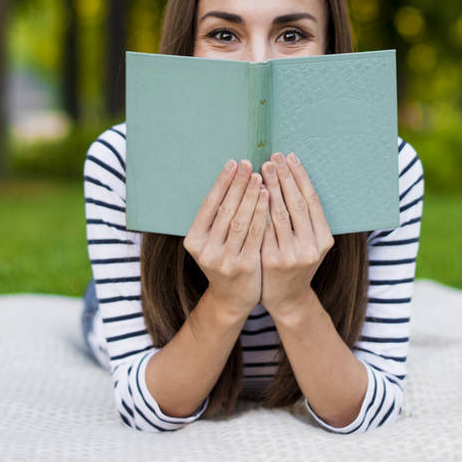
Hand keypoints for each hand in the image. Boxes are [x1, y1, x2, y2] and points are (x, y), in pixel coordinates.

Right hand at [182, 159, 268, 318]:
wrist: (232, 298)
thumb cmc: (225, 261)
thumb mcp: (212, 242)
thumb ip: (217, 219)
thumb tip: (231, 178)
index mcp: (194, 240)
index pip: (209, 205)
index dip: (222, 182)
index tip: (233, 162)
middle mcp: (206, 250)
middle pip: (225, 210)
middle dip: (238, 184)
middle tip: (248, 163)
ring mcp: (224, 260)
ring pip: (240, 220)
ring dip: (250, 195)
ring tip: (259, 176)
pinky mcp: (244, 266)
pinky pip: (255, 234)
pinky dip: (261, 213)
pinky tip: (267, 197)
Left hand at [259, 152, 333, 317]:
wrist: (287, 298)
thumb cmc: (297, 263)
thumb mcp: (311, 243)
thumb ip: (307, 218)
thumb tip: (293, 175)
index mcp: (324, 239)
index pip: (311, 200)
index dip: (300, 177)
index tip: (289, 157)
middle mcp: (310, 247)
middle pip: (295, 204)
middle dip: (284, 178)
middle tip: (273, 157)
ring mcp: (291, 256)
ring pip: (278, 215)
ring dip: (269, 189)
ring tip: (260, 169)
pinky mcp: (271, 261)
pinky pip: (263, 229)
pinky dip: (258, 209)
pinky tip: (252, 193)